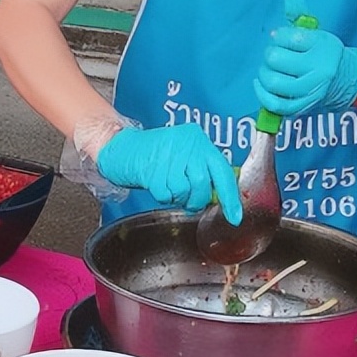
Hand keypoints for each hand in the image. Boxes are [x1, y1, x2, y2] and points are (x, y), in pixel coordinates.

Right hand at [95, 124, 242, 221]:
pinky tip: (157, 185)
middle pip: (203, 184)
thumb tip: (220, 196)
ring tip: (167, 186)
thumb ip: (202, 170)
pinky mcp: (152, 167)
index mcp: (198, 139)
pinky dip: (163, 197)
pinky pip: (166, 195)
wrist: (121, 148)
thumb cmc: (154, 155)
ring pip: (184, 191)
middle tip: (186, 199)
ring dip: (176, 197)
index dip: (230, 197)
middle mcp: (187, 144)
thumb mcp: (183, 154)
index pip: (222, 171)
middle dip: (197, 199)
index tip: (235, 216)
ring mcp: (169, 154)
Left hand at [254, 0, 356, 115]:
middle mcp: (317, 68)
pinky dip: (262, 94)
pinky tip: (260, 84)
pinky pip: (276, 104)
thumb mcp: (316, 32)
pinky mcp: (303, 106)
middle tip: (274, 55)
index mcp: (321, 46)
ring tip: (268, 69)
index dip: (278, 37)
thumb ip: (300, 14)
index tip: (279, 38)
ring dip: (264, 74)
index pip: (289, 37)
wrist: (344, 80)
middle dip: (269, 55)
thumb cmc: (322, 52)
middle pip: (276, 59)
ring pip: (273, 82)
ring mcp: (310, 89)